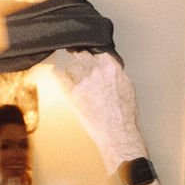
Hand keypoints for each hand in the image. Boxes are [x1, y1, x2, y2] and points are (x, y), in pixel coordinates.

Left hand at [50, 51, 146, 169]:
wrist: (117, 132)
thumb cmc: (124, 115)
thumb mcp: (127, 87)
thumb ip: (115, 74)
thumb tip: (110, 70)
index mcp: (111, 68)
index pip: (97, 51)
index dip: (92, 54)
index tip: (89, 55)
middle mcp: (96, 71)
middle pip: (82, 55)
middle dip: (80, 57)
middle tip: (77, 59)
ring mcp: (83, 81)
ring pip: (71, 66)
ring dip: (72, 69)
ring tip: (72, 74)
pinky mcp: (73, 93)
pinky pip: (60, 78)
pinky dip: (58, 75)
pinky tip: (57, 74)